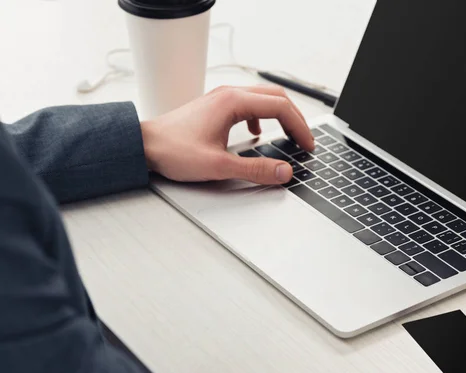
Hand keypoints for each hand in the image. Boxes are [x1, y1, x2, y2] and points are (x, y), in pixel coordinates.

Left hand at [140, 85, 314, 184]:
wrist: (144, 144)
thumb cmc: (174, 151)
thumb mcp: (219, 166)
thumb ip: (255, 170)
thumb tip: (284, 171)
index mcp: (233, 102)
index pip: (280, 108)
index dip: (300, 127)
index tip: (307, 145)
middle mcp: (229, 94)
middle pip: (276, 98)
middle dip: (295, 119)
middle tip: (305, 140)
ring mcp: (222, 98)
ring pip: (263, 99)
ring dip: (281, 115)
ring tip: (290, 135)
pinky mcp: (216, 106)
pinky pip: (249, 104)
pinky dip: (262, 116)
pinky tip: (257, 133)